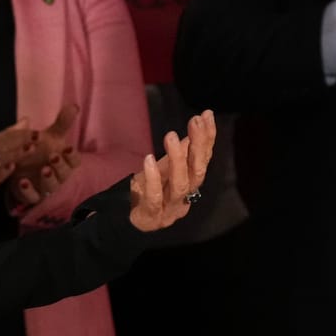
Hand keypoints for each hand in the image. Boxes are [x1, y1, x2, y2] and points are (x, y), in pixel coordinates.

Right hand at [0, 118, 36, 210]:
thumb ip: (8, 135)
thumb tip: (26, 120)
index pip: (6, 135)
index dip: (22, 133)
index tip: (38, 131)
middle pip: (3, 144)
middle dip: (20, 140)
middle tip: (37, 137)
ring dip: (14, 153)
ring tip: (29, 149)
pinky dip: (0, 172)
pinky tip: (11, 168)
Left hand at [6, 102, 78, 208]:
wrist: (21, 169)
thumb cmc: (40, 150)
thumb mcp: (50, 136)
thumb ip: (62, 123)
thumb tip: (74, 105)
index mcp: (64, 160)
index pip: (75, 160)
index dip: (72, 155)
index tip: (68, 147)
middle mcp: (58, 175)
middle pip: (65, 173)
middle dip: (60, 166)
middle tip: (54, 156)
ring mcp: (46, 187)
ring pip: (52, 186)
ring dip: (48, 178)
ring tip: (43, 169)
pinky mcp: (32, 196)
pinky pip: (33, 197)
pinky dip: (28, 191)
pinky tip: (22, 181)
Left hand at [128, 111, 216, 233]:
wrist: (127, 220)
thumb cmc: (149, 192)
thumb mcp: (165, 168)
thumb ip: (181, 151)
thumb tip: (198, 124)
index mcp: (190, 184)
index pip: (203, 160)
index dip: (208, 139)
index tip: (206, 115)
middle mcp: (186, 197)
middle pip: (197, 171)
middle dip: (198, 146)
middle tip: (195, 121)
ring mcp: (170, 208)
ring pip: (180, 184)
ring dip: (178, 159)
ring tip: (172, 136)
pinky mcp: (152, 215)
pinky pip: (155, 196)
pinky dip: (153, 178)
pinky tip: (149, 159)